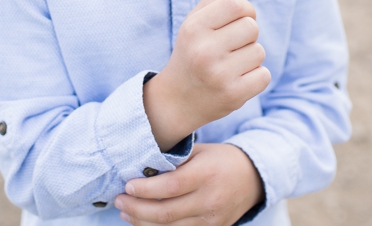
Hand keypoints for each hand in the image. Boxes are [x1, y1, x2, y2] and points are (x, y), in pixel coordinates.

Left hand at [115, 143, 264, 225]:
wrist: (253, 178)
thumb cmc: (220, 160)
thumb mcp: (199, 152)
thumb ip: (172, 159)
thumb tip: (139, 166)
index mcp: (207, 175)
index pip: (170, 186)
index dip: (144, 189)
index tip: (126, 185)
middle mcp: (210, 200)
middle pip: (166, 212)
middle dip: (136, 208)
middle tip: (119, 200)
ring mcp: (212, 220)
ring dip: (142, 222)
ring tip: (125, 211)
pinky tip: (143, 222)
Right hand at [144, 0, 268, 149]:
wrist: (176, 101)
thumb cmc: (190, 55)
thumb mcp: (192, 25)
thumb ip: (212, 3)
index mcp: (193, 29)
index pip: (235, 4)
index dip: (245, 8)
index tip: (241, 18)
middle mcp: (204, 51)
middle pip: (251, 27)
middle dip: (248, 34)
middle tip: (233, 46)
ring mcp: (219, 75)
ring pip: (259, 52)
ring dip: (250, 57)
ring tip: (232, 64)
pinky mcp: (234, 95)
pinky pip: (264, 75)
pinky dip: (255, 77)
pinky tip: (237, 79)